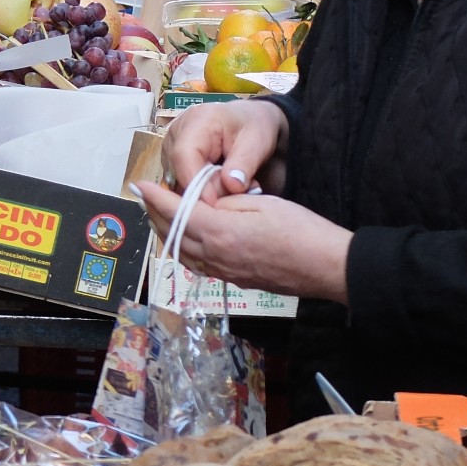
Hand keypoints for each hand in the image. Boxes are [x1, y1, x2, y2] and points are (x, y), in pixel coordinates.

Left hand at [135, 186, 352, 301]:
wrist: (327, 267)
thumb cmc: (299, 229)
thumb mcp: (259, 203)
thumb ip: (224, 202)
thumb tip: (203, 203)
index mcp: (219, 233)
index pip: (176, 213)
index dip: (155, 197)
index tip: (140, 185)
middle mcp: (214, 257)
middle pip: (173, 235)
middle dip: (154, 214)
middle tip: (144, 197)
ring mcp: (224, 272)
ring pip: (182, 252)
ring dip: (167, 232)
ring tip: (158, 215)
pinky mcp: (235, 280)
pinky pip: (197, 264)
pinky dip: (183, 248)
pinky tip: (185, 239)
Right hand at [162, 99, 287, 198]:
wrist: (249, 119)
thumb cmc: (254, 127)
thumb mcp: (257, 143)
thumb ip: (243, 164)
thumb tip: (231, 186)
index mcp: (197, 120)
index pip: (184, 155)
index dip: (195, 182)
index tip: (215, 203)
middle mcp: (176, 131)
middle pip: (178, 170)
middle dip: (203, 190)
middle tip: (233, 195)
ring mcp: (170, 144)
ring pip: (176, 179)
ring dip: (202, 191)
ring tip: (229, 186)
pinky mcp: (172, 158)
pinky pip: (179, 181)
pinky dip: (198, 190)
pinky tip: (218, 186)